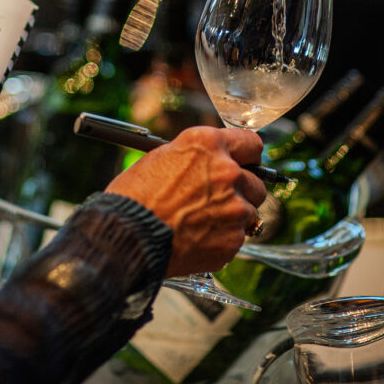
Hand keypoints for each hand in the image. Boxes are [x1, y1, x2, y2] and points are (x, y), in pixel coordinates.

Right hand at [105, 126, 266, 277]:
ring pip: (248, 212)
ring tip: (200, 224)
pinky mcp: (233, 239)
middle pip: (256, 182)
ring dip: (231, 218)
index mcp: (208, 144)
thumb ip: (197, 158)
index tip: (245, 165)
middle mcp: (227, 172)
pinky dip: (222, 240)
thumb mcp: (162, 157)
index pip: (251, 143)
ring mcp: (234, 207)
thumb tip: (213, 162)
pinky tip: (197, 240)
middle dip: (241, 191)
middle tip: (217, 200)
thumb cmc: (134, 198)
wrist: (127, 237)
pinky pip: (237, 238)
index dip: (247, 157)